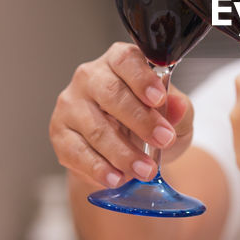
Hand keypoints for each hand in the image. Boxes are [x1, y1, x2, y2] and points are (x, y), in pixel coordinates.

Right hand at [49, 42, 194, 188]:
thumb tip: (178, 106)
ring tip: (145, 170)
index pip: (126, 61)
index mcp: (119, 61)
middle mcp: (90, 77)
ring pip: (96, 128)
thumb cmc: (151, 124)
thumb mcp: (175, 116)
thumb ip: (179, 110)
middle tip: (163, 140)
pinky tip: (117, 178)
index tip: (159, 99)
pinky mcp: (60, 134)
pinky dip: (99, 168)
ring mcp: (71, 105)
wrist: (129, 154)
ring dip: (123, 153)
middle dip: (140, 120)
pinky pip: (77, 152)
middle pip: (110, 93)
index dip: (142, 78)